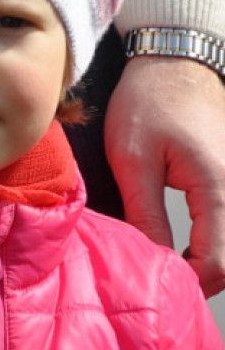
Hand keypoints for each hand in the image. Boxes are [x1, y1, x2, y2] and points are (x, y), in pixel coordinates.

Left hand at [105, 55, 224, 296]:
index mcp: (218, 187)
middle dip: (198, 280)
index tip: (153, 287)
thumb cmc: (148, 104)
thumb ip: (144, 214)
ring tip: (166, 269)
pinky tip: (182, 249)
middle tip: (157, 285)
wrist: (174, 61)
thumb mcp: (132, 160)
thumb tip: (151, 260)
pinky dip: (211, 244)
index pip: (218, 261)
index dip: (187, 284)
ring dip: (206, 264)